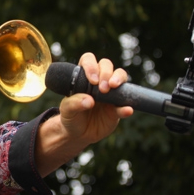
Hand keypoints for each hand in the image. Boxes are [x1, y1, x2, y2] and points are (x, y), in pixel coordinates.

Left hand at [34, 53, 132, 174]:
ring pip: (120, 76)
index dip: (91, 66)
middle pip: (106, 65)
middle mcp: (98, 81)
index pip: (88, 60)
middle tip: (102, 88)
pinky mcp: (117, 108)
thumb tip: (89, 101)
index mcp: (83, 77)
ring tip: (113, 88)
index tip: (92, 80)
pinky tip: (126, 110)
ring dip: (119, 79)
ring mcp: (110, 93)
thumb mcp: (67, 110)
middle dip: (106, 73)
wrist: (78, 134)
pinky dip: (126, 106)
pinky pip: (125, 104)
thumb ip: (74, 103)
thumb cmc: (71, 116)